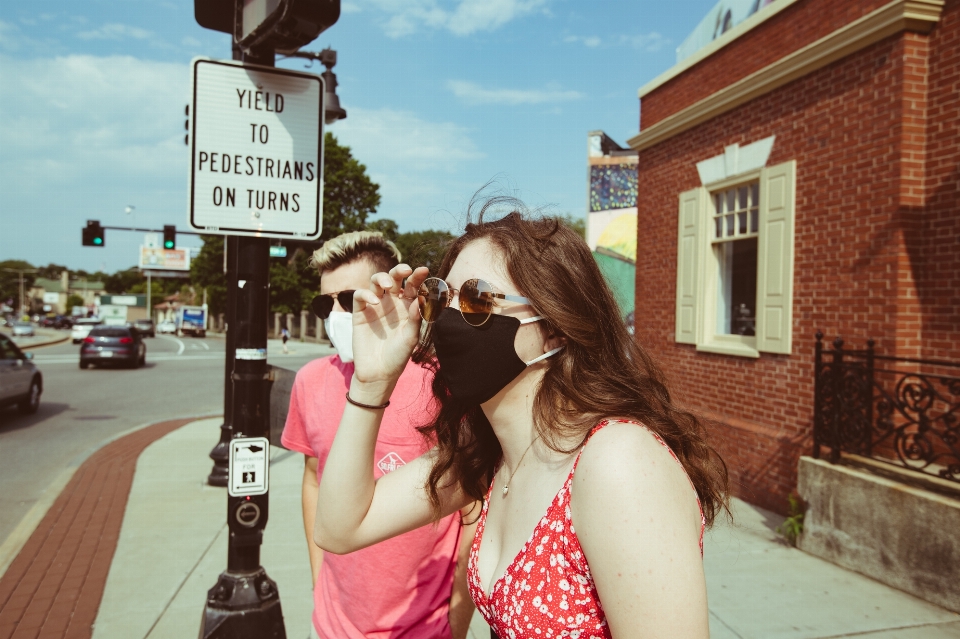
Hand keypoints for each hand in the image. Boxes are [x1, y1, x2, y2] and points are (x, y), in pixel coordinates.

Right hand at [351, 264, 429, 396]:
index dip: (417, 277)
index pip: (412, 287)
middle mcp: (391, 303)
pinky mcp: (360, 313)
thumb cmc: (398, 356)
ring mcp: (375, 307)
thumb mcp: (410, 338)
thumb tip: (422, 299)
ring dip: (382, 278)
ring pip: (376, 282)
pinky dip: (366, 294)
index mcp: (407, 307)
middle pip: (394, 279)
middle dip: (399, 271)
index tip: (424, 270)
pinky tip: (375, 302)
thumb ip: (416, 319)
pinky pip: (360, 296)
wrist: (378, 373)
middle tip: (406, 270)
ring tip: (389, 287)